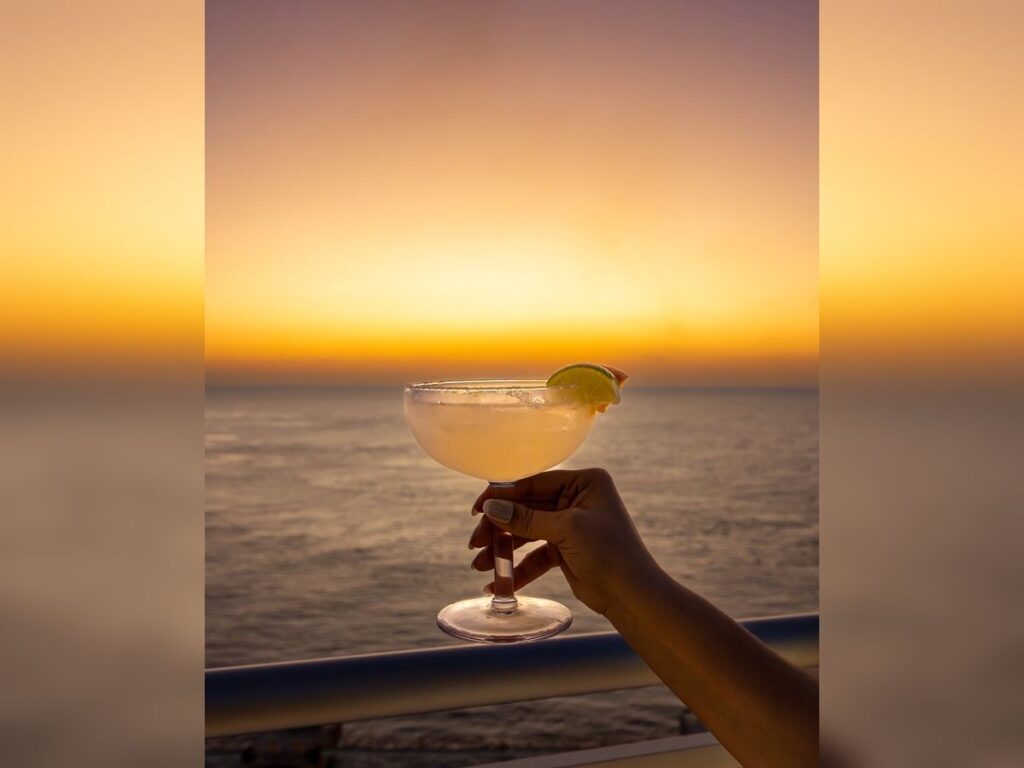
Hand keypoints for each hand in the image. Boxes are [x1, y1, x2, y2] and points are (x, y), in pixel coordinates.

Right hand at [468, 468, 660, 615]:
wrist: (633, 596)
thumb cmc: (610, 553)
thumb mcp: (566, 530)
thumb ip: (526, 518)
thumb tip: (490, 507)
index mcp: (584, 482)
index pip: (533, 482)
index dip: (503, 495)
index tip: (478, 509)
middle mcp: (577, 498)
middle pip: (526, 507)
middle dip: (499, 527)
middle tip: (475, 543)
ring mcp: (570, 524)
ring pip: (527, 532)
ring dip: (503, 549)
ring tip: (480, 566)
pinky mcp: (566, 549)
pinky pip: (535, 554)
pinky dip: (519, 567)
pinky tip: (499, 583)